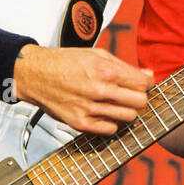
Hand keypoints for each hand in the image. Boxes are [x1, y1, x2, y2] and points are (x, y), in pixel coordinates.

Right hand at [14, 44, 153, 135]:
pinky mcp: (80, 123)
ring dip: (126, 110)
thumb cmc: (64, 62)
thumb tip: (148, 75)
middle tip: (130, 93)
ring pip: (128, 117)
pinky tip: (104, 112)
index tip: (143, 83)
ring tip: (116, 103)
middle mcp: (99, 91)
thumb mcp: (97, 54)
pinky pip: (110, 129)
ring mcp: (89, 109)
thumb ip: (124, 66)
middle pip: (140, 102)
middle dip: (139, 97)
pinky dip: (111, 122)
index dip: (147, 82)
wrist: (35, 75)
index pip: (143, 83)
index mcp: (105, 70)